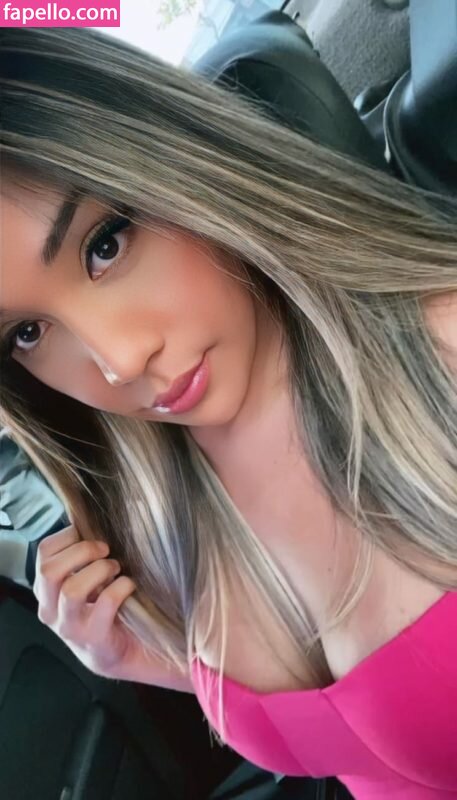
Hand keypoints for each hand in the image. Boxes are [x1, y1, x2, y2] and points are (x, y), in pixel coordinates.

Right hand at [33, 525, 138, 677]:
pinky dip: (121, 587)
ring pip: (72, 589)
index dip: (68, 536)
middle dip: (82, 552)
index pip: (43, 552)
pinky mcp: (93, 638)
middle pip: (50, 570)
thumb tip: (88, 518)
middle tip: (105, 550)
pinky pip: (105, 604)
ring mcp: (69, 628)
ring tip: (116, 569)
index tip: (89, 535)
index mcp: (46, 590)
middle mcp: (50, 610)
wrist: (120, 652)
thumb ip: (80, 558)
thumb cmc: (104, 608)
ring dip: (100, 570)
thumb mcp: (85, 581)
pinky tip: (129, 585)